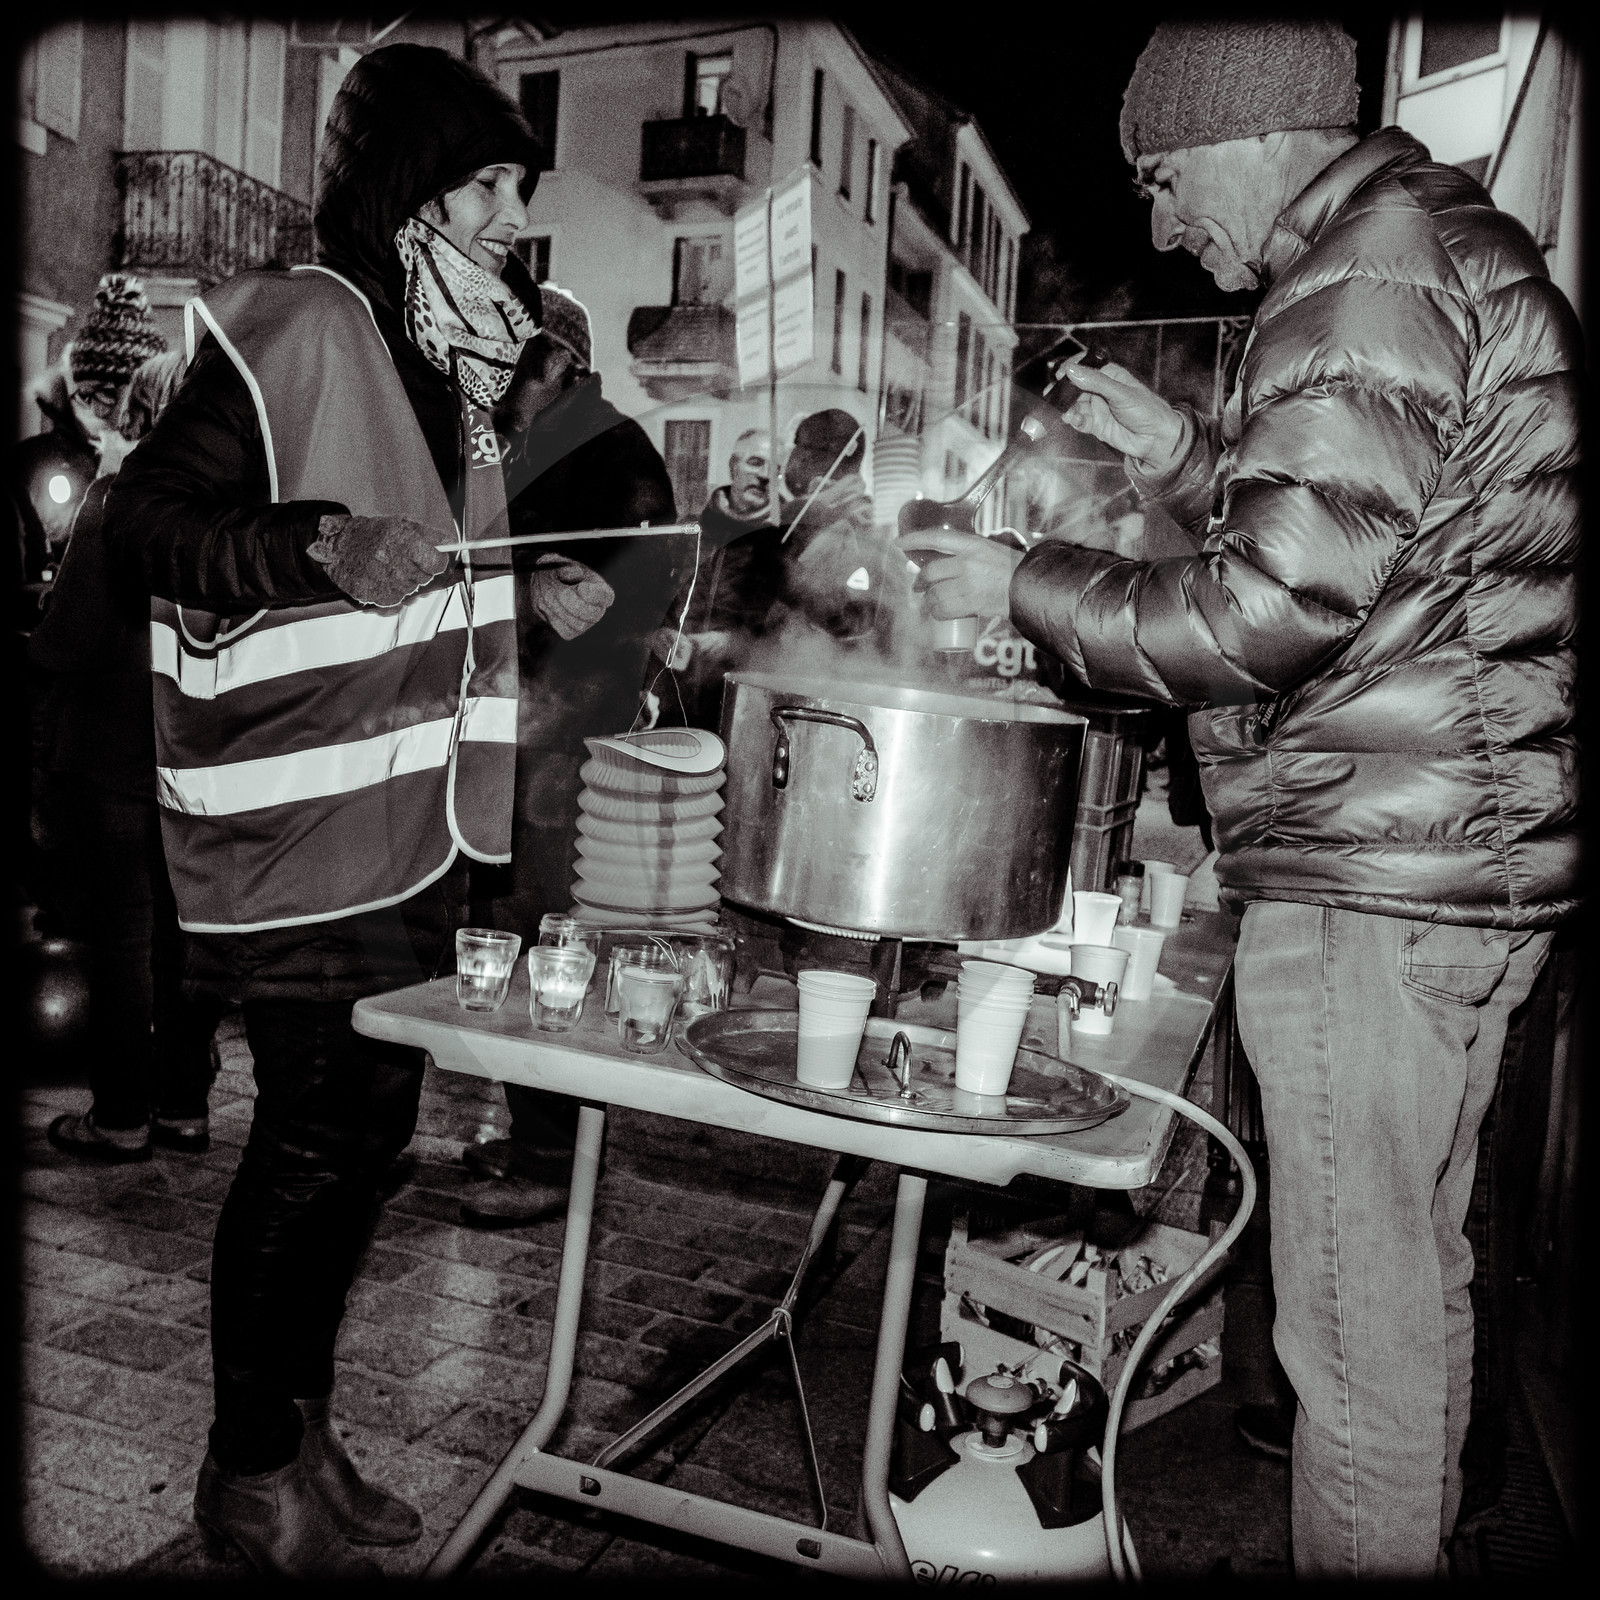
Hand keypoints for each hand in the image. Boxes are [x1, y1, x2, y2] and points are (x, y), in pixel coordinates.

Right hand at [307, 513, 449, 606]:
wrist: (338, 545)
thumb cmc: (373, 533)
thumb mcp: (402, 524)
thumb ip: (429, 534)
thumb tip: (451, 543)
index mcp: (401, 540)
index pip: (436, 563)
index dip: (437, 562)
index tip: (434, 560)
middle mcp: (391, 560)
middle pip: (424, 578)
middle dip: (420, 571)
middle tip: (405, 561)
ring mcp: (380, 579)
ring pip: (411, 590)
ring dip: (406, 582)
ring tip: (390, 568)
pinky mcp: (370, 593)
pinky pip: (395, 600)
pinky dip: (392, 592)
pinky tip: (382, 579)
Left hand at [531, 553, 613, 639]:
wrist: (540, 588)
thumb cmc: (552, 572)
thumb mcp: (555, 564)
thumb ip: (564, 567)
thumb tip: (575, 573)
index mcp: (598, 587)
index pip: (605, 596)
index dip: (595, 594)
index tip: (581, 587)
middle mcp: (597, 607)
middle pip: (592, 614)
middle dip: (572, 604)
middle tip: (559, 593)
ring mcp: (587, 621)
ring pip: (577, 624)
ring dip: (559, 611)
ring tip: (548, 597)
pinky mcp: (574, 630)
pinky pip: (566, 631)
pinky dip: (555, 620)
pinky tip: (549, 609)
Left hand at [909, 529, 1023, 620]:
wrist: (1031, 587)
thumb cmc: (1013, 568)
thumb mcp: (992, 548)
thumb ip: (972, 549)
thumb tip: (950, 554)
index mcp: (972, 544)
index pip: (936, 538)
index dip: (914, 539)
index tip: (898, 543)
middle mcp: (967, 562)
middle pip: (930, 572)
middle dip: (920, 581)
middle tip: (918, 587)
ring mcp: (969, 583)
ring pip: (935, 594)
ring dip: (929, 602)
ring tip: (931, 604)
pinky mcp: (972, 603)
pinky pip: (944, 610)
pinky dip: (938, 613)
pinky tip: (939, 614)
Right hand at [1056, 360, 1185, 472]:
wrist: (1155, 439)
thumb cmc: (1146, 410)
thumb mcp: (1120, 392)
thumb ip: (1095, 381)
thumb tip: (1072, 370)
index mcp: (1110, 375)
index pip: (1085, 366)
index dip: (1071, 369)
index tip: (1060, 375)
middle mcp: (1101, 390)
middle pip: (1075, 387)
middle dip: (1063, 392)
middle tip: (1052, 396)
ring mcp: (1097, 407)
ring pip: (1074, 405)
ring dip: (1067, 408)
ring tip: (1065, 413)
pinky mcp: (1095, 425)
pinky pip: (1079, 420)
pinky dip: (1074, 420)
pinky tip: (1074, 421)